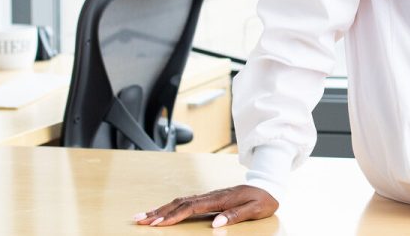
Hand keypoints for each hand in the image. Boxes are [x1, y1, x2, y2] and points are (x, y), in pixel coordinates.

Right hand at [133, 185, 277, 227]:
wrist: (269, 185)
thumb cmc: (263, 199)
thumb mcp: (255, 209)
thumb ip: (235, 215)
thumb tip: (216, 224)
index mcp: (220, 199)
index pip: (191, 208)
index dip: (173, 216)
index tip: (158, 223)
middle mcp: (211, 196)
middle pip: (180, 203)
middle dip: (158, 212)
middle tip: (139, 220)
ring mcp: (209, 196)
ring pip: (180, 201)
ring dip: (161, 208)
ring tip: (144, 216)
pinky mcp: (210, 198)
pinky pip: (187, 202)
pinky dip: (172, 206)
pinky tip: (163, 211)